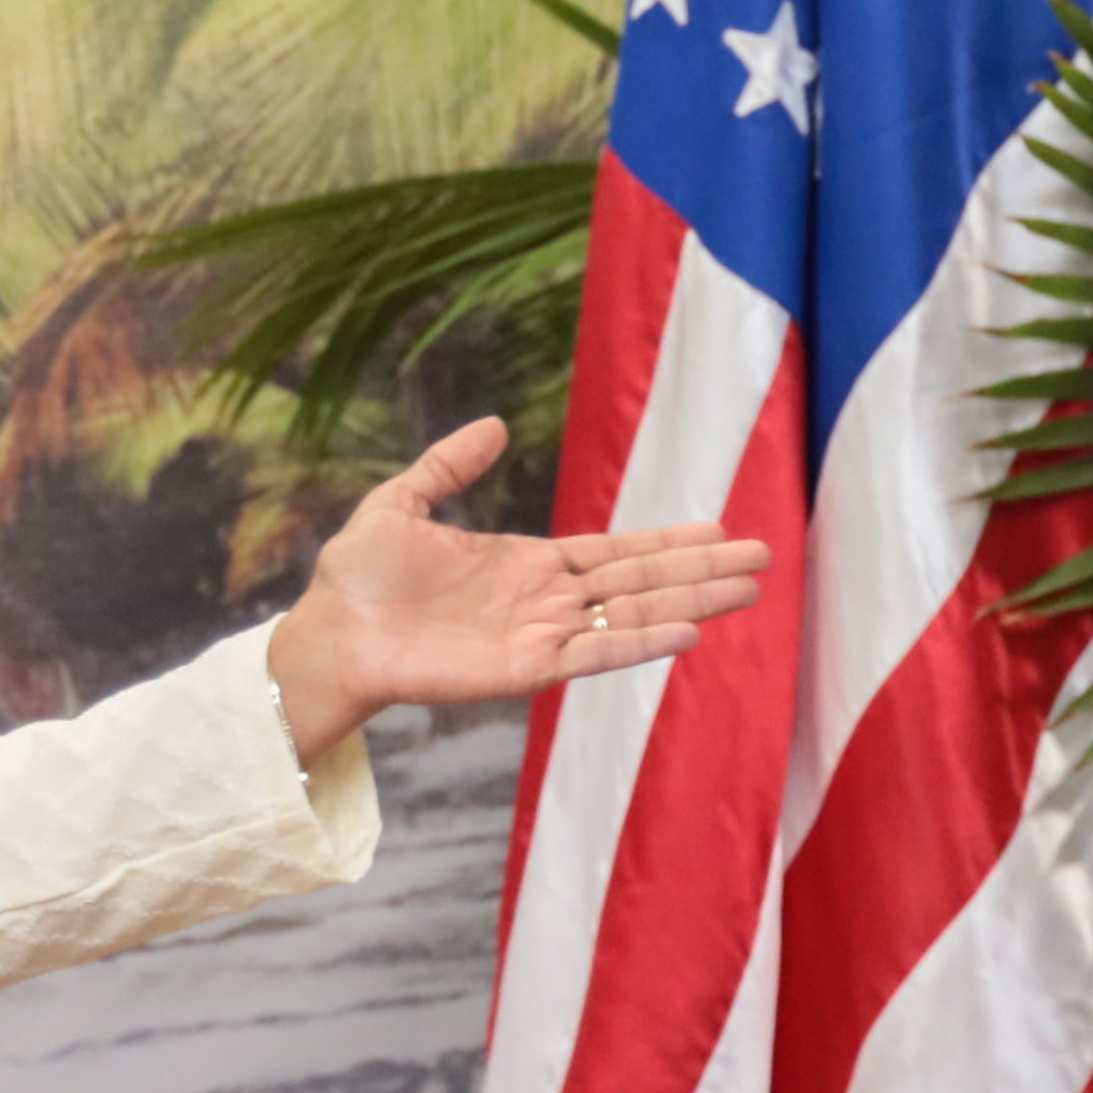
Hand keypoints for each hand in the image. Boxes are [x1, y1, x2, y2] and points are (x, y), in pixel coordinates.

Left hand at [265, 418, 768, 758]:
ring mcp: (541, 635)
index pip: (614, 550)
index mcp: (525, 564)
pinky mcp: (525, 669)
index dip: (666, 539)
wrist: (328, 632)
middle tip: (764, 557)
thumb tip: (492, 423)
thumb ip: (448, 465)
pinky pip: (595, 653)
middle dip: (700, 569)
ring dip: (690, 601)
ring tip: (748, 589)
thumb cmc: (356, 578)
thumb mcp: (401, 503)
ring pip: (632, 614)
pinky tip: (686, 631)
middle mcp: (545, 601)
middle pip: (640, 579)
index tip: (719, 528)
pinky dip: (639, 641)